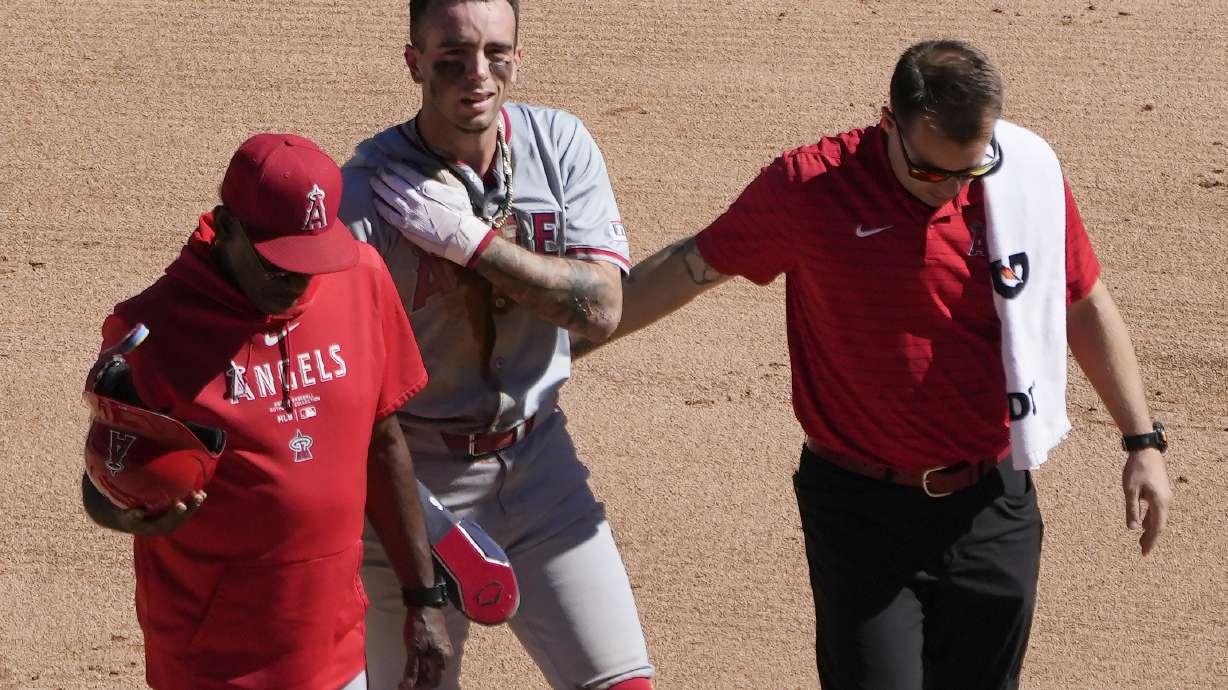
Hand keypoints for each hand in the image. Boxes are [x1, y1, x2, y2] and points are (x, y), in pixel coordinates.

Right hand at [115, 491, 206, 535]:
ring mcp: (172, 522)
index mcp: (156, 527)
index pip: (168, 520)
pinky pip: (186, 510)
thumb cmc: (128, 517)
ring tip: (202, 494)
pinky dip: (193, 503)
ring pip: (186, 514)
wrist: (130, 522)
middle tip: (198, 496)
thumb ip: (133, 515)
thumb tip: (139, 512)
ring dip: (194, 504)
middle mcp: (167, 526)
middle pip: (181, 517)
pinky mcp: (175, 517)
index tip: (180, 504)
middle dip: (190, 507)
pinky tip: (201, 493)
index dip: (174, 512)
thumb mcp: (127, 517)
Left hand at [371, 162, 493, 266]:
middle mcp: (414, 198)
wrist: (460, 237)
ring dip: (379, 187)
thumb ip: (442, 177)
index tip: (389, 163)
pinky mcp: (405, 227)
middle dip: (384, 175)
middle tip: (379, 170)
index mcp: (426, 187)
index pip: (406, 173)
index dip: (396, 167)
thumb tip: (431, 169)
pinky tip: (376, 201)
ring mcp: (408, 213)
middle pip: (394, 182)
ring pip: (388, 196)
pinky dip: (380, 206)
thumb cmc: (461, 213)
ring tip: (373, 181)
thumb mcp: (456, 189)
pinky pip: (388, 214)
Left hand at [400, 605, 451, 688]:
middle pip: (433, 676)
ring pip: (431, 668)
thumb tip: (407, 687)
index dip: (420, 687)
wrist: (424, 604)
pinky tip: (412, 662)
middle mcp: (446, 656)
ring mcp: (443, 649)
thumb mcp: (414, 648)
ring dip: (419, 673)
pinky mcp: (437, 644)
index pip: (434, 682)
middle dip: (419, 681)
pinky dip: (421, 664)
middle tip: (403, 681)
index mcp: (443, 658)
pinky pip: (431, 660)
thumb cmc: (420, 625)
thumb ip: (412, 669)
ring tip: (406, 673)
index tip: (405, 687)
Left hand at [1121, 449, 1171, 555]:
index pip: (1157, 528)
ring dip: (1150, 529)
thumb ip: (1132, 509)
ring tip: (1141, 540)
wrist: (1145, 450)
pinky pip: (1156, 510)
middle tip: (1142, 550)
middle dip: (1150, 538)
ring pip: (1158, 517)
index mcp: (1160, 502)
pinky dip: (1150, 518)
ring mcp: (1164, 495)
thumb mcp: (1130, 490)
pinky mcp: (1160, 491)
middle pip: (1159, 524)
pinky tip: (1142, 523)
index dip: (1151, 541)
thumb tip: (1132, 528)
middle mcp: (1166, 501)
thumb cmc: (1136, 468)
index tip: (1145, 553)